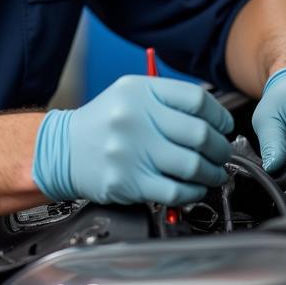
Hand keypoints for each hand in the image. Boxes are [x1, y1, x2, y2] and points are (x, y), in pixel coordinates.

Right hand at [33, 75, 233, 205]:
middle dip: (220, 149)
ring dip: (212, 173)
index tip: (223, 127)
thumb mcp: (130, 95)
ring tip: (214, 174)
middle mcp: (136, 118)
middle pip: (200, 134)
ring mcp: (131, 151)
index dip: (219, 116)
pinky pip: (175, 191)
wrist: (62, 150)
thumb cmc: (103, 124)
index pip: (197, 100)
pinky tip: (193, 189)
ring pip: (192, 166)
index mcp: (140, 91)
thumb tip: (214, 122)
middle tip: (221, 154)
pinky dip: (193, 193)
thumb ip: (168, 101)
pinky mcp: (128, 181)